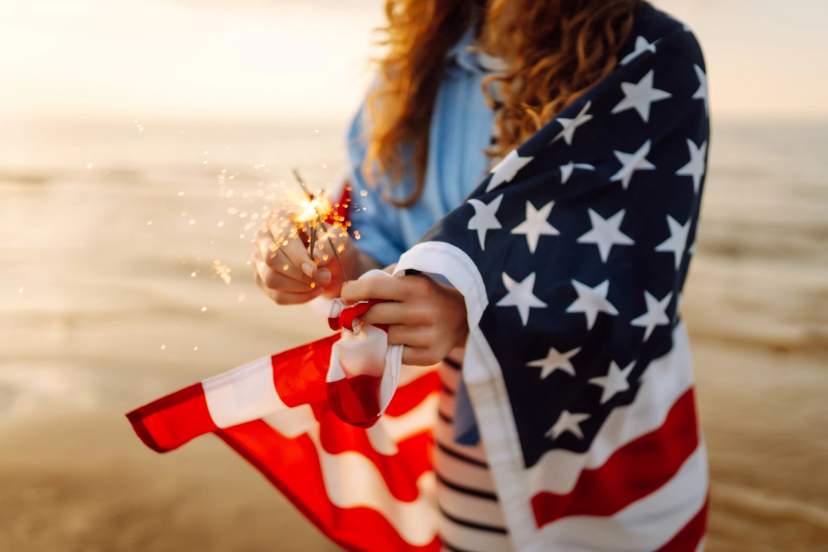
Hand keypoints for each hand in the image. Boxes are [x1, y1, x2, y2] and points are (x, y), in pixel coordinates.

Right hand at [253, 213, 357, 303]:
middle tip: (324, 278)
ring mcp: (259, 259)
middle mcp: (263, 236)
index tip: (315, 270)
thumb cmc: (331, 244)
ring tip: (321, 284)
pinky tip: (314, 291)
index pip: (282, 237)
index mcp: (279, 217)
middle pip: (271, 259)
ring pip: (271, 279)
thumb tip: (315, 257)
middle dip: (300, 274)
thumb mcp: (338, 239)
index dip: (298, 256)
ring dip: (300, 287)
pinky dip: (298, 297)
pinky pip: (276, 295)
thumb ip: (329, 244)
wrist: (330, 261)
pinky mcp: (262, 280)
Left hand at [341, 272, 467, 365]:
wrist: (462, 317)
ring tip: (389, 327)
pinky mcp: (430, 355)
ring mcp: (428, 335)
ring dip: (381, 333)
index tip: (345, 297)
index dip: (352, 292)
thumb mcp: (409, 278)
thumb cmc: (425, 294)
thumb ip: (380, 281)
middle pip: (374, 315)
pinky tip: (402, 340)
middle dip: (364, 316)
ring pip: (384, 337)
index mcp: (416, 286)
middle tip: (364, 315)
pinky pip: (396, 354)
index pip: (374, 288)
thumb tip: (347, 294)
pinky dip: (393, 348)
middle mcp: (423, 310)